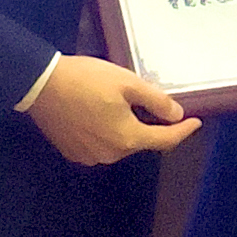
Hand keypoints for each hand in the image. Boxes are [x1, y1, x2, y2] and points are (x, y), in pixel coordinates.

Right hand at [21, 54, 199, 163]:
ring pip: (120, 144)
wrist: (40, 84)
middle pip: (140, 141)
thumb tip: (176, 115)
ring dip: (127, 129)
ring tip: (121, 105)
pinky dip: (107, 132)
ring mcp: (90, 156)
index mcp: (127, 138)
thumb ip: (156, 101)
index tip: (196, 121)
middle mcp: (110, 154)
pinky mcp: (73, 152)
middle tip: (152, 104)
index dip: (183, 131)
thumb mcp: (128, 83)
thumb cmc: (87, 80)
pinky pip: (100, 145)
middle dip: (150, 125)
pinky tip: (100, 113)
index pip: (164, 140)